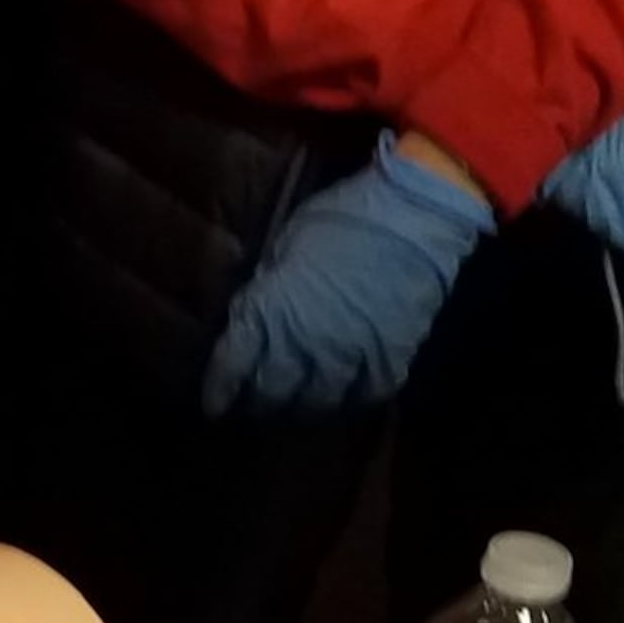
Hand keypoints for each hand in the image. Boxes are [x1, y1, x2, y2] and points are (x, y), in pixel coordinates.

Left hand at [205, 138, 497, 416]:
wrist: (410, 216)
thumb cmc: (341, 217)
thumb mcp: (286, 245)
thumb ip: (269, 288)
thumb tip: (257, 315)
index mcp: (272, 309)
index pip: (233, 363)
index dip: (218, 389)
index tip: (213, 404)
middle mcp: (305, 343)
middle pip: (273, 391)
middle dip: (258, 401)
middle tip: (255, 404)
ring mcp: (349, 356)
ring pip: (318, 402)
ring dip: (303, 405)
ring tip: (299, 402)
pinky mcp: (390, 359)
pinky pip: (367, 394)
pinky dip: (353, 397)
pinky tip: (347, 394)